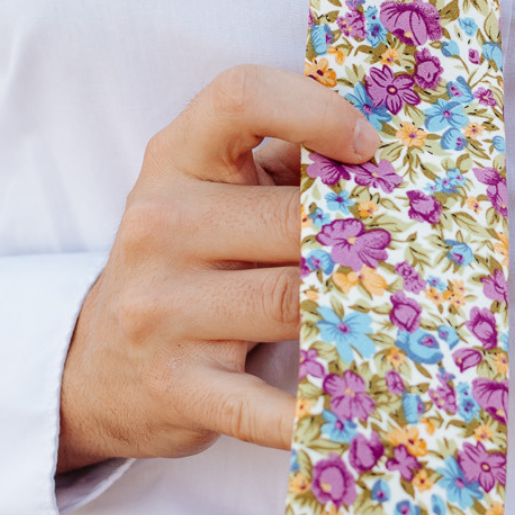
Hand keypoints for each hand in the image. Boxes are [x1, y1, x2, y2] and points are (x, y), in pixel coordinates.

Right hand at [57, 65, 379, 470]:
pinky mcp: (176, 386)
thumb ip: (288, 163)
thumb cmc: (189, 257)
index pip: (242, 97)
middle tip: (417, 251)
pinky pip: (263, 405)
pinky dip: (312, 416)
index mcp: (178, 158)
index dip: (314, 111)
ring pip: (293, 302)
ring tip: (405, 311)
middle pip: (293, 221)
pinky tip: (359, 413)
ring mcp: (161, 308)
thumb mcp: (215, 191)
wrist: (97, 366)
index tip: (368, 146)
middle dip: (358, 239)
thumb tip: (398, 154)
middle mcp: (160, 225)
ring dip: (356, 310)